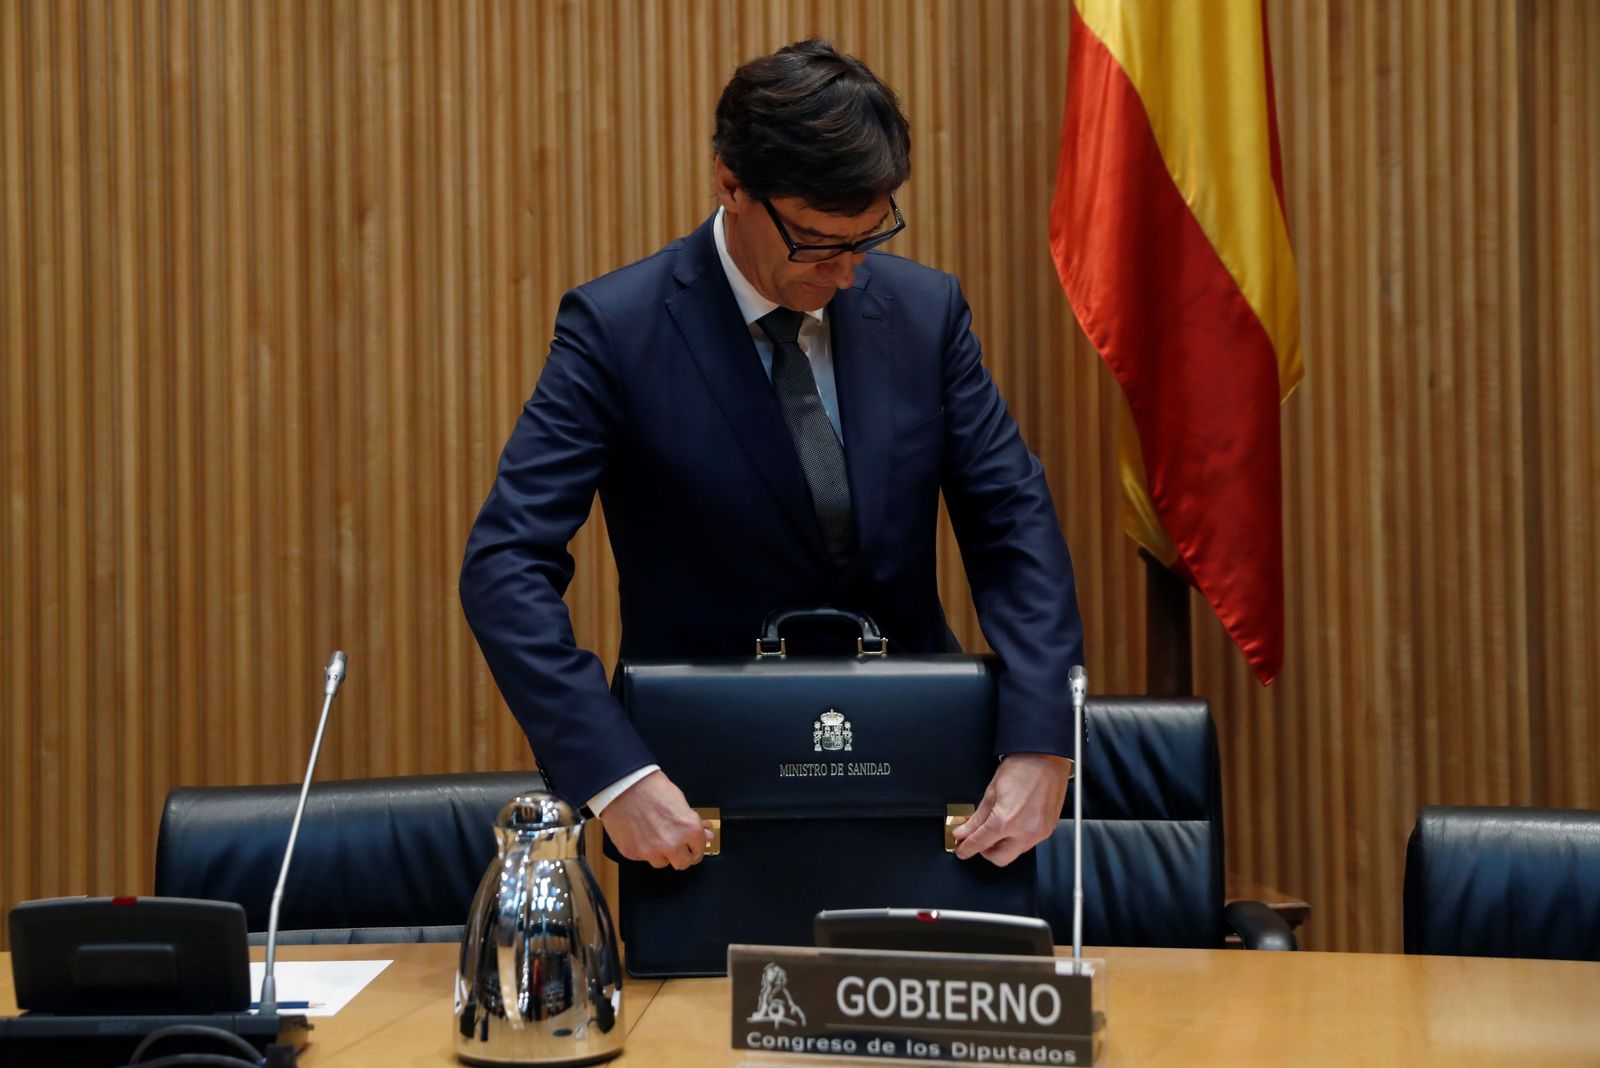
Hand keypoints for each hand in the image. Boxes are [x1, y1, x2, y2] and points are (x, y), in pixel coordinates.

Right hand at [599, 770, 712, 869]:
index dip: (697, 848)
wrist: (623, 785)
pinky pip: (643, 858)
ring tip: (655, 837)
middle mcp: (672, 844)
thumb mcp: (680, 801)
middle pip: (683, 864)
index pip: (699, 851)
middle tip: (678, 847)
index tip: (694, 848)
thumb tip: (704, 834)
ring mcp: (651, 851)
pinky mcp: (633, 853)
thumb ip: (692, 822)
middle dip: (682, 856)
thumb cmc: (651, 787)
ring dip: (662, 854)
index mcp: (689, 829)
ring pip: (662, 863)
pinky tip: (641, 834)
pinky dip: (644, 849)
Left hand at [950, 753, 1072, 866]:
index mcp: (1006, 821)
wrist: (1046, 757)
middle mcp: (1025, 832)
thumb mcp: (991, 791)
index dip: (966, 848)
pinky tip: (1013, 824)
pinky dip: (1018, 838)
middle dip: (986, 851)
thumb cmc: (1022, 767)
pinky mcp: (1048, 829)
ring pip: (1015, 853)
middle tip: (979, 839)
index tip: (962, 849)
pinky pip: (1029, 843)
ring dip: (1003, 845)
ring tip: (997, 827)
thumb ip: (977, 818)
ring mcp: (1039, 833)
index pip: (980, 844)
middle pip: (999, 858)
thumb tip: (964, 831)